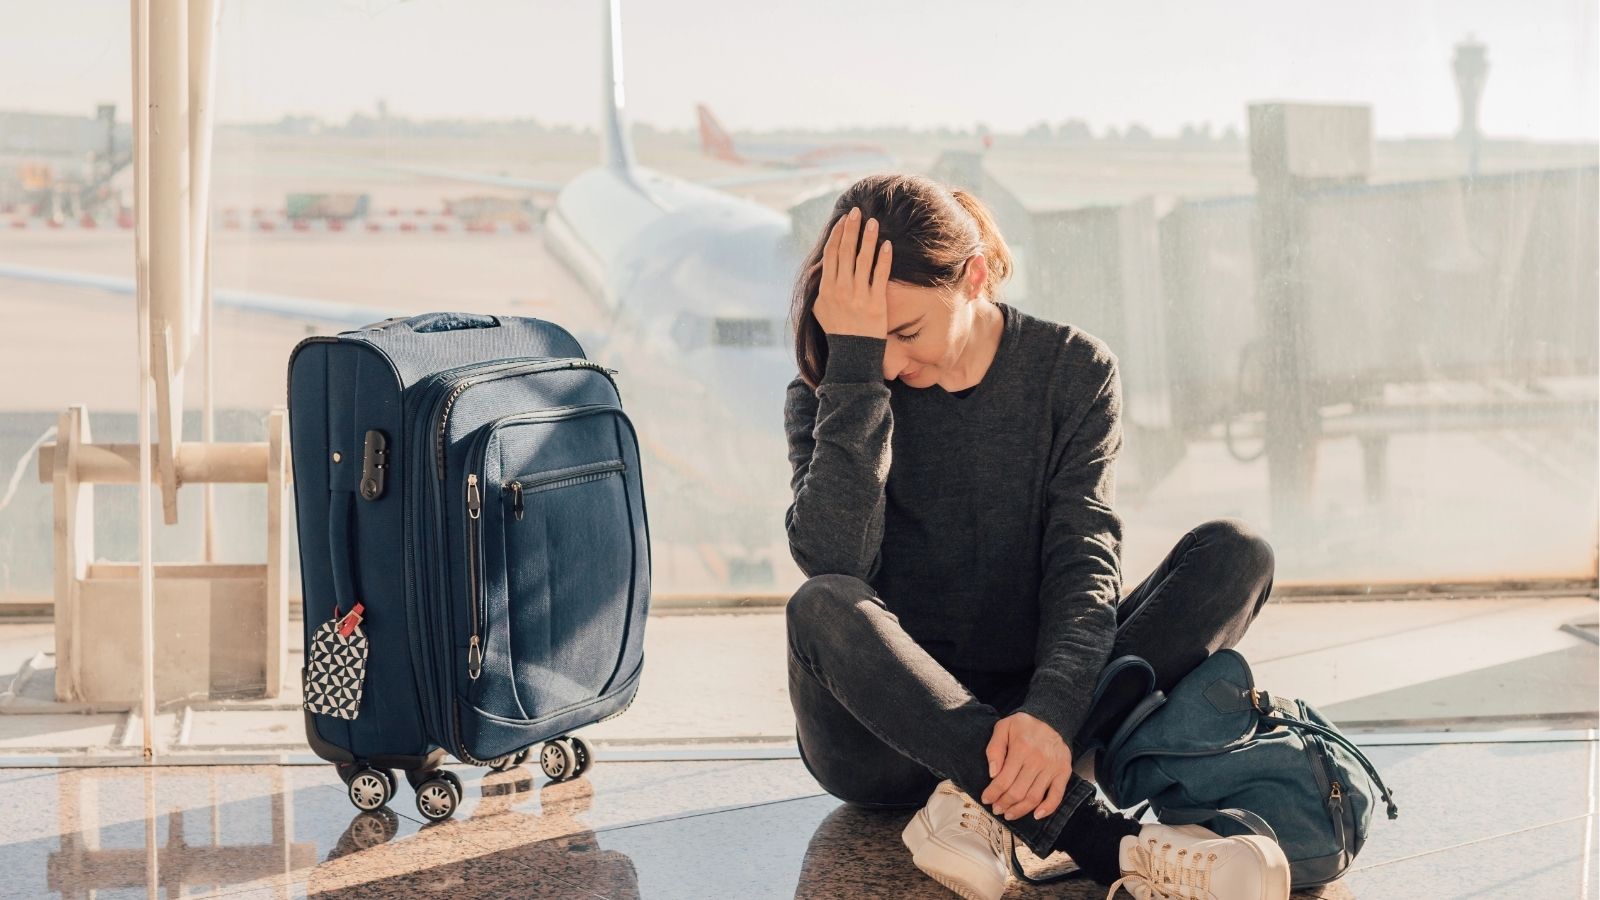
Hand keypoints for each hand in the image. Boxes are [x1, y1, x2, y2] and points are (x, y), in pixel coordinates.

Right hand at [813, 207, 891, 338]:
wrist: (852, 353)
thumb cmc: (836, 329)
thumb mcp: (820, 308)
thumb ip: (819, 286)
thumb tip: (819, 266)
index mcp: (826, 289)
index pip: (831, 254)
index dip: (837, 234)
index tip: (843, 220)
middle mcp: (841, 289)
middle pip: (846, 252)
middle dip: (851, 229)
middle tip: (857, 211)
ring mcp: (858, 295)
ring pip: (863, 260)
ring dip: (868, 238)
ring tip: (873, 222)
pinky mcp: (875, 302)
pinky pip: (880, 276)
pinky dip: (883, 259)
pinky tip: (887, 245)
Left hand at [981, 712, 1073, 821]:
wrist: (1052, 719)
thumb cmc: (1024, 725)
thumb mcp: (1003, 728)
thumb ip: (995, 749)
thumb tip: (993, 773)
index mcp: (1021, 748)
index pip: (1003, 779)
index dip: (992, 793)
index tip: (986, 799)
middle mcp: (1038, 760)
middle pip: (1018, 792)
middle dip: (1004, 804)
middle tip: (996, 809)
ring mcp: (1052, 768)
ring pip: (1034, 797)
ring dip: (1020, 810)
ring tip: (1009, 814)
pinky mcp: (1063, 772)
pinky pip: (1056, 796)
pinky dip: (1047, 809)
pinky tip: (1035, 815)